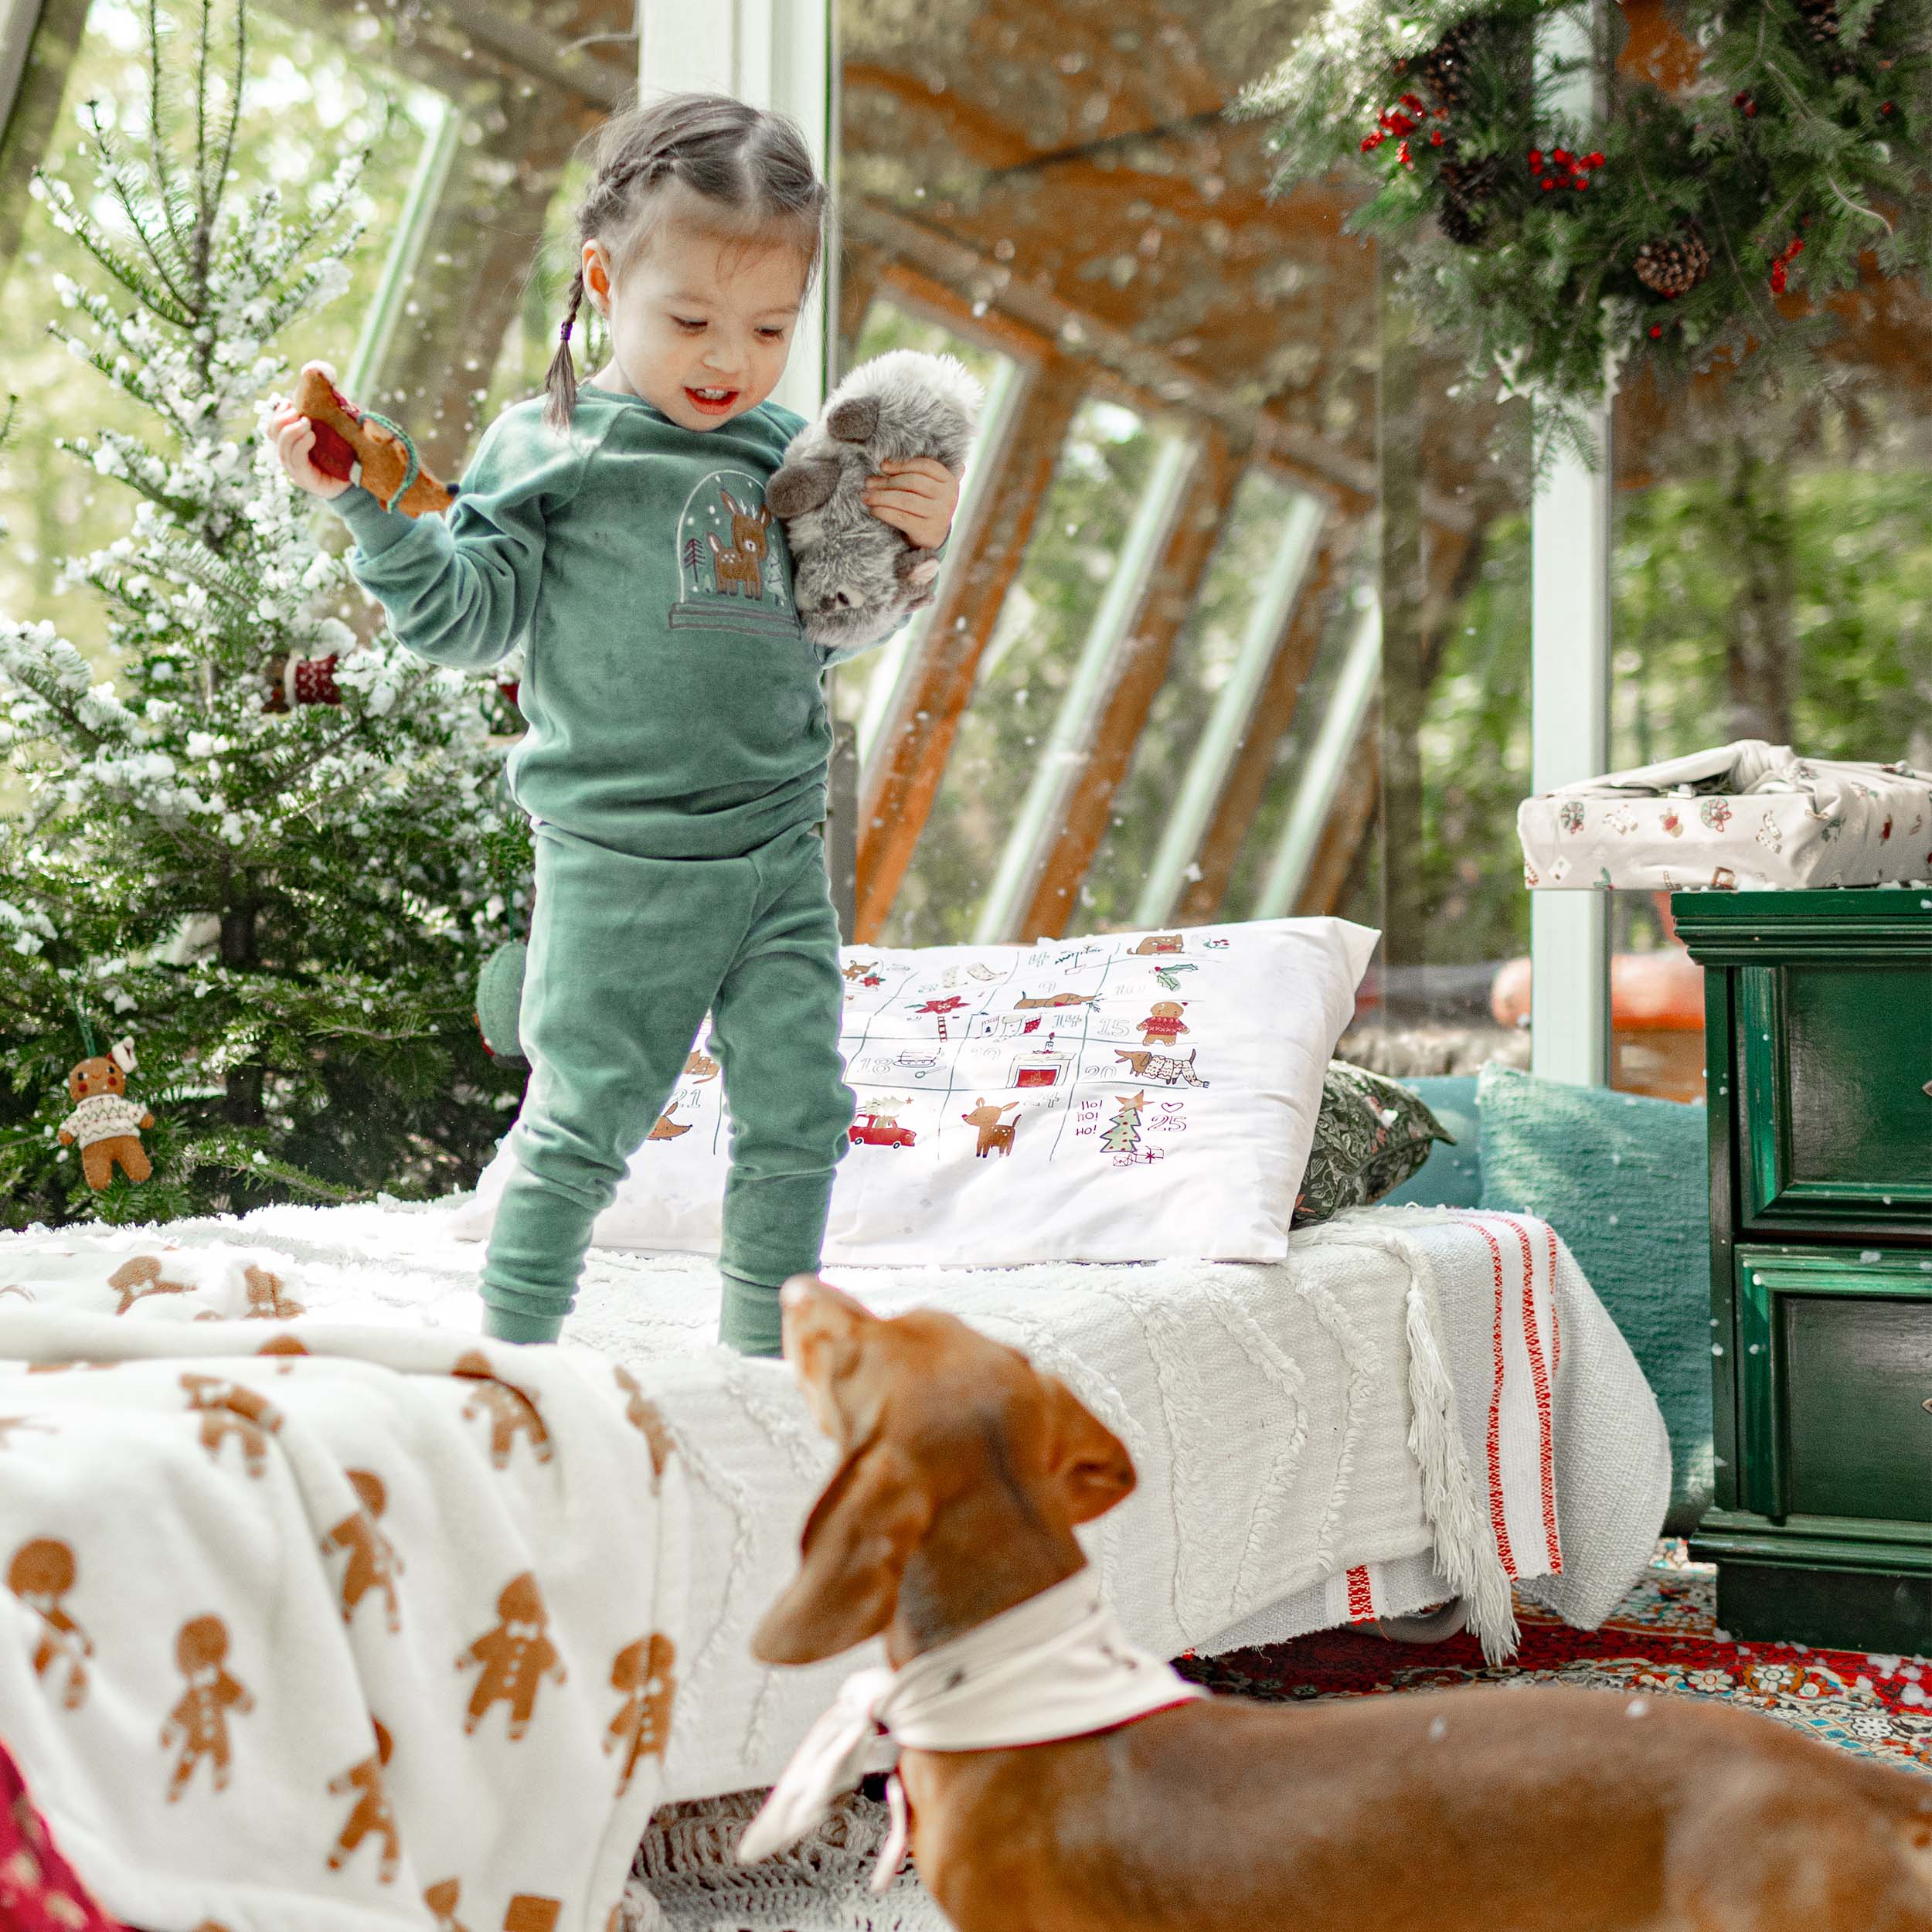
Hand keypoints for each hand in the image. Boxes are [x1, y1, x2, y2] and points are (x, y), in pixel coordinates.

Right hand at [268, 370, 347, 499]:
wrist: (360, 481)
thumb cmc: (348, 451)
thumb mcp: (337, 424)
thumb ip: (329, 404)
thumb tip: (323, 371)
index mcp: (293, 441)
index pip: (274, 426)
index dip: (278, 413)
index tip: (290, 403)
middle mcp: (290, 454)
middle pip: (273, 433)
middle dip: (281, 420)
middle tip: (299, 413)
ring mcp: (296, 469)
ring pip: (282, 447)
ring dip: (291, 431)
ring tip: (307, 423)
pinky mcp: (305, 479)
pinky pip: (295, 460)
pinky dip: (300, 445)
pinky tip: (311, 436)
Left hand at [862, 456, 958, 549]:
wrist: (935, 537)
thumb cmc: (926, 508)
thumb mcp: (926, 489)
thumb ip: (910, 475)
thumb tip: (883, 465)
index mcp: (949, 481)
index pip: (924, 466)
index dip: (901, 464)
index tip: (882, 466)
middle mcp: (948, 497)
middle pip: (912, 482)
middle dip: (887, 481)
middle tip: (869, 483)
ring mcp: (939, 515)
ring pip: (905, 499)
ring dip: (881, 496)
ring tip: (867, 496)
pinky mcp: (927, 530)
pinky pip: (901, 517)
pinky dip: (884, 512)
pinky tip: (874, 509)